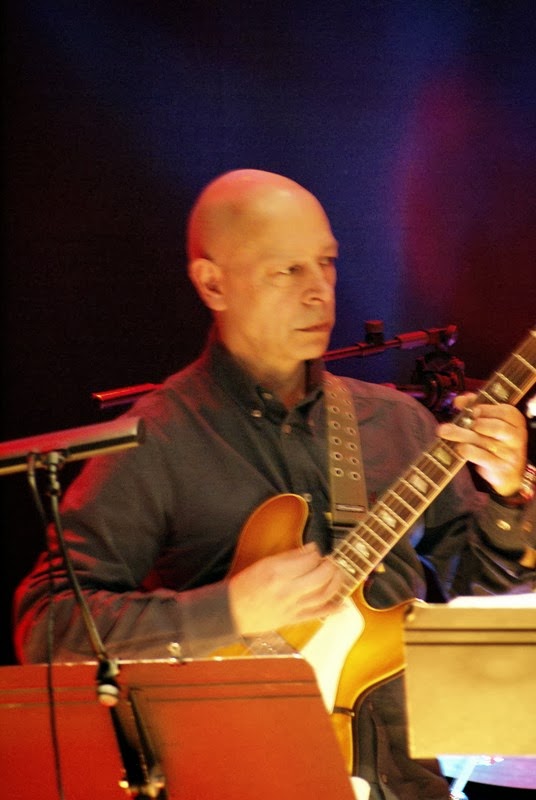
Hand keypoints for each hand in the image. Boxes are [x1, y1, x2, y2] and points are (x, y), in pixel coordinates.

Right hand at [228, 542, 344, 635]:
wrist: (232, 612)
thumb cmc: (244, 587)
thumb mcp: (263, 564)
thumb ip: (288, 556)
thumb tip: (309, 549)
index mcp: (277, 572)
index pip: (308, 559)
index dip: (316, 553)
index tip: (317, 551)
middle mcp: (287, 590)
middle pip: (320, 576)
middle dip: (331, 566)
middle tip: (332, 561)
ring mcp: (292, 606)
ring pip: (323, 594)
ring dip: (336, 583)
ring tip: (338, 575)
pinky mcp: (293, 619)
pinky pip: (318, 614)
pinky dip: (332, 609)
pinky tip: (342, 604)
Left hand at [437, 394, 527, 496]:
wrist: (507, 471)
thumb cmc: (495, 440)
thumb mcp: (489, 421)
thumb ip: (476, 407)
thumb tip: (459, 400)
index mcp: (516, 421)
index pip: (504, 411)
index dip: (486, 409)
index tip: (472, 410)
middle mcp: (516, 437)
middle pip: (496, 427)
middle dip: (474, 423)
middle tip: (461, 421)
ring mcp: (509, 453)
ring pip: (485, 442)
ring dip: (462, 434)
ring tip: (444, 431)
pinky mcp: (500, 467)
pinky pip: (482, 457)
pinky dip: (468, 451)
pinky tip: (459, 447)